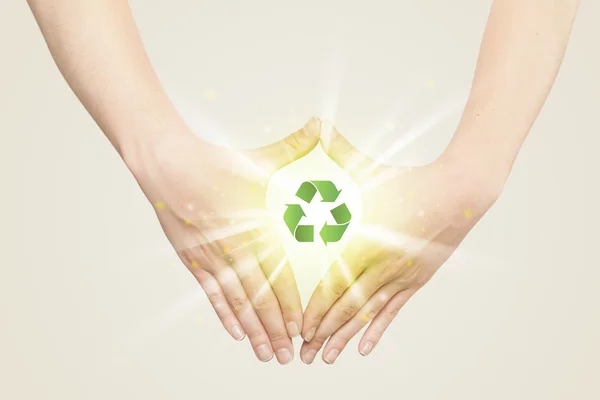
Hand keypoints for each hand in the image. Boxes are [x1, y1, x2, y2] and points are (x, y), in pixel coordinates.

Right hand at [129, 118, 320, 363]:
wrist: (168, 165)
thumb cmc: (217, 162)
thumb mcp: (259, 156)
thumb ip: (294, 146)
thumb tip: (321, 124)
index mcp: (254, 229)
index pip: (277, 277)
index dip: (291, 305)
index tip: (305, 328)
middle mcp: (234, 250)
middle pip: (258, 299)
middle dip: (275, 329)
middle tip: (289, 355)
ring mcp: (210, 258)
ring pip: (236, 303)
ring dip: (252, 330)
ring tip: (265, 353)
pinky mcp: (192, 259)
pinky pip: (211, 293)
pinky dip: (224, 315)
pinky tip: (234, 332)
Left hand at [300, 126, 503, 363]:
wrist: (458, 191)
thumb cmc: (410, 179)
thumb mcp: (371, 167)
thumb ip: (339, 150)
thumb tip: (317, 123)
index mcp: (364, 243)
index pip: (332, 286)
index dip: (313, 310)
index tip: (296, 329)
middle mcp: (380, 267)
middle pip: (345, 309)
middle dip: (321, 334)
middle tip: (300, 357)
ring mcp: (400, 277)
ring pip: (366, 316)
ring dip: (343, 339)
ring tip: (325, 360)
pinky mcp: (415, 280)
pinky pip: (391, 312)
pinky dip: (376, 331)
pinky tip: (362, 349)